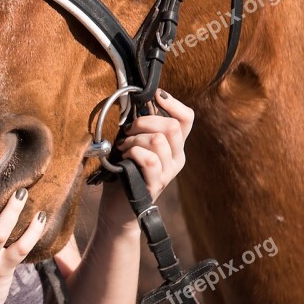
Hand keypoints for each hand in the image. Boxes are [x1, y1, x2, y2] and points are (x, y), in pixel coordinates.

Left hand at [99, 89, 193, 227]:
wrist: (117, 207)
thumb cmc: (122, 171)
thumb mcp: (134, 142)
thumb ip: (141, 126)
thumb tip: (137, 101)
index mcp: (174, 146)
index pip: (187, 118)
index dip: (172, 102)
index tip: (155, 96)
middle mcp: (176, 158)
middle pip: (171, 126)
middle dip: (144, 121)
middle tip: (128, 131)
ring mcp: (168, 173)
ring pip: (158, 140)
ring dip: (134, 139)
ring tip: (123, 148)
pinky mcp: (155, 185)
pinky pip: (149, 159)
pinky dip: (132, 153)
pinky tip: (124, 159)